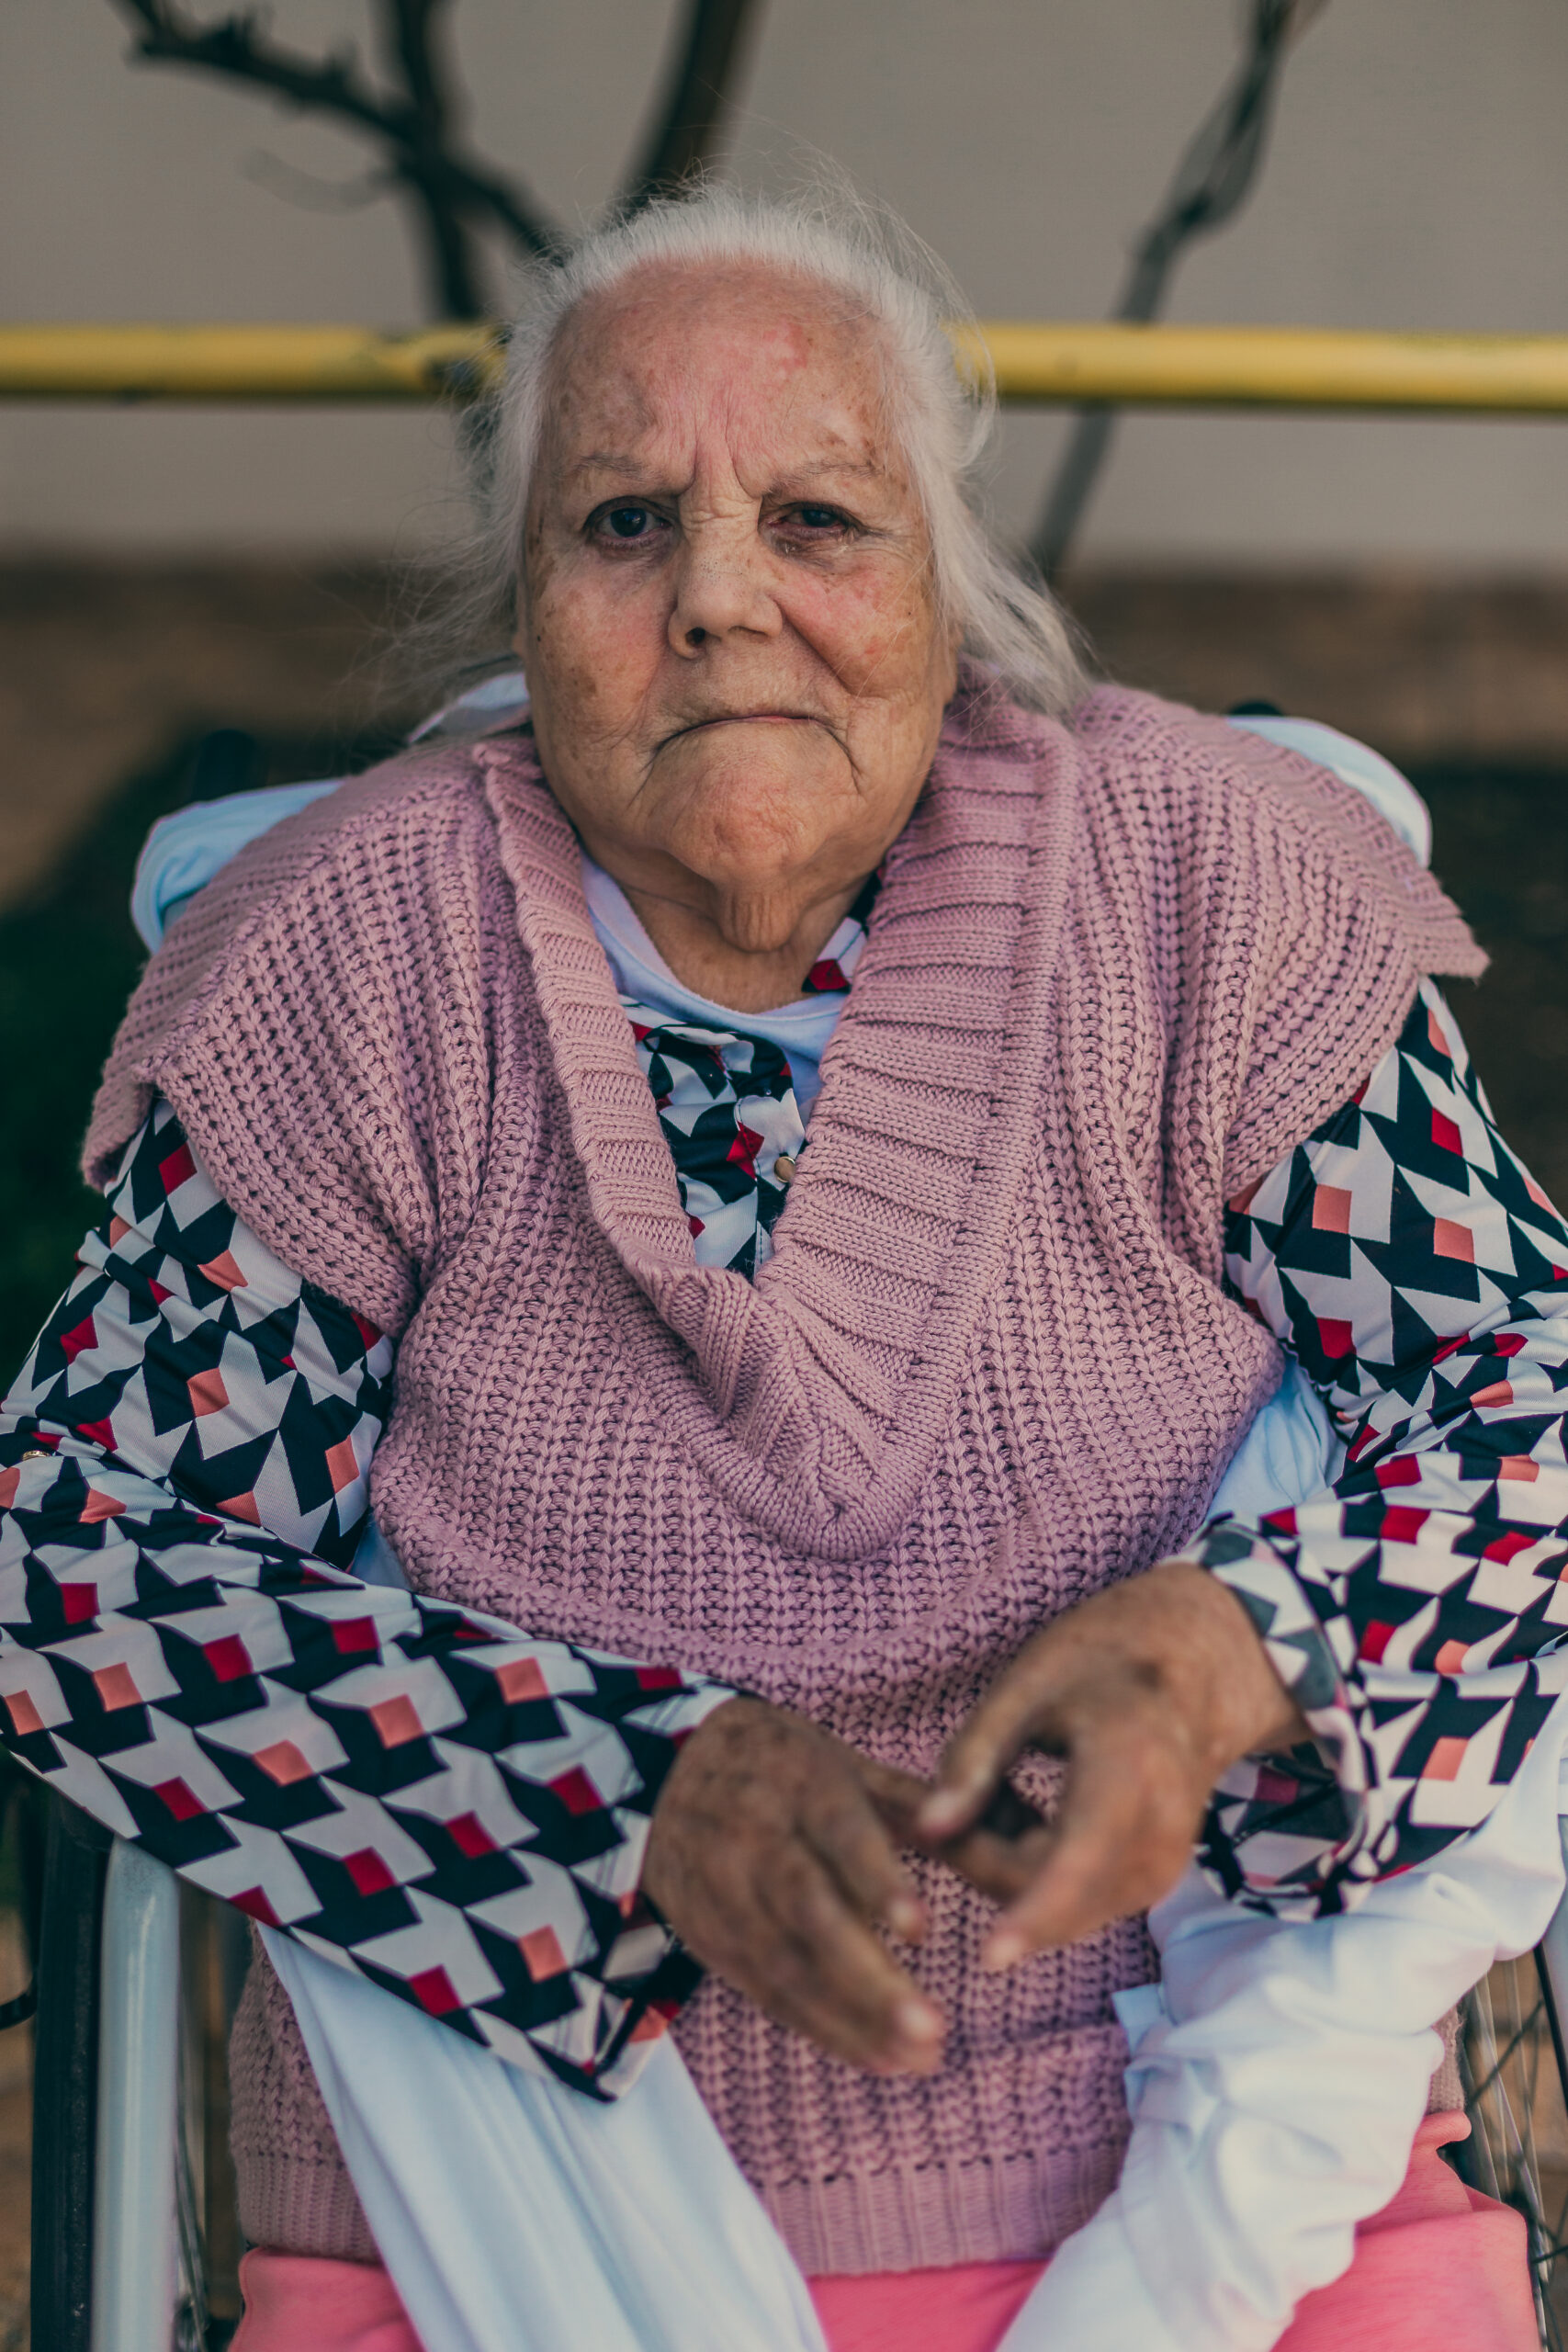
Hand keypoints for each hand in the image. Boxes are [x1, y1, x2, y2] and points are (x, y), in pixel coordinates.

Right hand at [642, 1696, 1047, 2073]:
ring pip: (787, 1965)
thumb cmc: (790, 1772)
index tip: (921, 1928)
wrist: (664, 1774)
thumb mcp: (858, 1774)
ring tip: (920, 2059)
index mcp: (804, 1785)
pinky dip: (821, 2028)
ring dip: (852, 2020)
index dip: (876, 1881)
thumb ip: (938, 1818)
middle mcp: (759, 1839)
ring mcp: (728, 1893)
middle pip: (810, 1913)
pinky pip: (767, 1991)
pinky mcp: (714, 1938)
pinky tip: (875, 2058)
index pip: (839, 1834)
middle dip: (869, 1979)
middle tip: (934, 2033)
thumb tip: (1030, 1857)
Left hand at [915, 1561, 1308, 1968]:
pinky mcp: (1148, 1885)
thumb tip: (926, 1832)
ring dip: (997, 1860)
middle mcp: (1158, 1836)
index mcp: (1129, 1771)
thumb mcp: (1027, 1684)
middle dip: (974, 1857)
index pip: (1079, 1860)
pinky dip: (1025, 1863)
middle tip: (914, 1799)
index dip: (1034, 1913)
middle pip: (1045, 1889)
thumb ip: (974, 1758)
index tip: (988, 1957)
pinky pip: (1067, 1897)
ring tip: (982, 1785)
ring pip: (1050, 1903)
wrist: (1198, 1671)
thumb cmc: (1104, 1660)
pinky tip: (1015, 1805)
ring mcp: (1160, 1869)